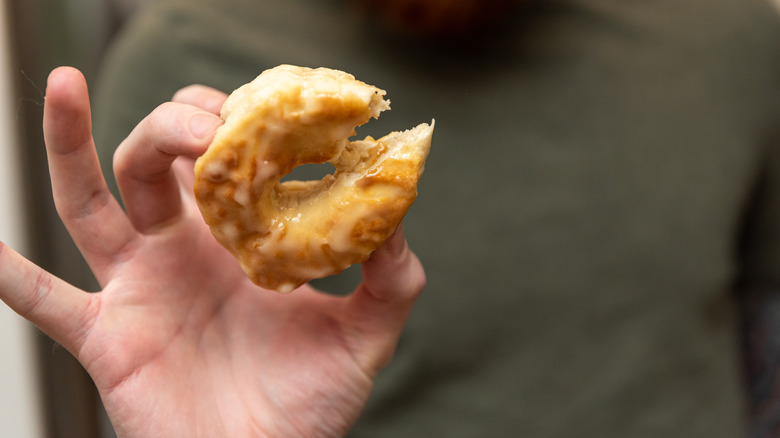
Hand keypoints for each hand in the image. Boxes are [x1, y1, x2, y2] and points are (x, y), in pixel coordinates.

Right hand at [0, 67, 425, 436]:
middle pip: (154, 158)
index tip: (265, 113)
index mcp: (239, 242)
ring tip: (65, 83)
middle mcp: (182, 252)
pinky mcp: (107, 335)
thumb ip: (392, 278)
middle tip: (211, 122)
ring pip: (89, 200)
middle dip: (174, 123)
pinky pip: (44, 301)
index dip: (236, 125)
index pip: (224, 158)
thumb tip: (397, 216)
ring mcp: (139, 288)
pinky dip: (10, 275)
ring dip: (69, 142)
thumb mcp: (365, 335)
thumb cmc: (312, 407)